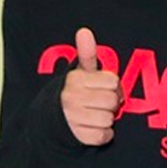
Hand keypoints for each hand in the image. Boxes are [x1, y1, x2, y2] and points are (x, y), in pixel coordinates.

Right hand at [61, 28, 122, 145]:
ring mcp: (73, 118)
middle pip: (112, 101)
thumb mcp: (80, 73)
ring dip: (106, 120)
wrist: (53, 121)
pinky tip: (93, 128)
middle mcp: (71, 97)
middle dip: (110, 104)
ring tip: (94, 116)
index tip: (104, 90)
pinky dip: (103, 135)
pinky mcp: (77, 136)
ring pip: (108, 119)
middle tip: (100, 105)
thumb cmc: (75, 93)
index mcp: (75, 79)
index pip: (113, 81)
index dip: (113, 87)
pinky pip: (103, 136)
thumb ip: (86, 54)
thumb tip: (84, 31)